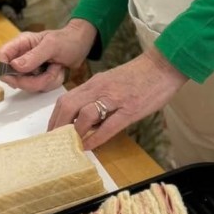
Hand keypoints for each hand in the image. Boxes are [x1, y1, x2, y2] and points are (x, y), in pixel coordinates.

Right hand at [0, 18, 96, 92]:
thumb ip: (33, 56)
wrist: (81, 46)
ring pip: (27, 85)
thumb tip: (14, 66)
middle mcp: (21, 57)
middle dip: (32, 79)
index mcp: (21, 44)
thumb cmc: (67, 40)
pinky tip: (58, 71)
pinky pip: (38, 88)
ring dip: (45, 80)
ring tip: (57, 68)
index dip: (3, 69)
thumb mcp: (52, 45)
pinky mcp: (37, 77)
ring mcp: (29, 69)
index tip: (17, 76)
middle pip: (12, 77)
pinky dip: (50, 83)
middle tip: (49, 70)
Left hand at [48, 46, 187, 149]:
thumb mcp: (112, 81)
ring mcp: (115, 99)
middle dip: (57, 126)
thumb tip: (84, 118)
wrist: (163, 66)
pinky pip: (108, 126)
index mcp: (95, 83)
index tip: (51, 132)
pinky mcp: (131, 109)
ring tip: (71, 146)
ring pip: (85, 115)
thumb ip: (97, 96)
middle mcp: (101, 89)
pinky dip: (95, 138)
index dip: (55, 118)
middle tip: (54, 143)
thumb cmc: (139, 75)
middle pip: (68, 106)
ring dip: (75, 132)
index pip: (66, 99)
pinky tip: (89, 147)